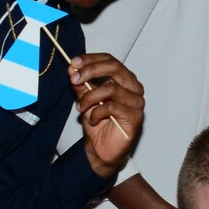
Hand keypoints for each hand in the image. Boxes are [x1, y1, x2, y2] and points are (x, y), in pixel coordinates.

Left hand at [69, 52, 142, 176]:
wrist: (101, 149)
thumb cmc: (97, 123)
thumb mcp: (85, 98)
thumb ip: (80, 83)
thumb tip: (72, 68)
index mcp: (124, 79)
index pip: (110, 60)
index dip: (91, 59)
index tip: (73, 63)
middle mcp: (134, 87)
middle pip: (115, 67)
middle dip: (91, 71)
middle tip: (74, 79)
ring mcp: (137, 102)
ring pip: (111, 88)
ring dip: (90, 97)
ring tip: (81, 108)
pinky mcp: (135, 116)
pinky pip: (112, 107)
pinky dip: (96, 112)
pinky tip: (92, 119)